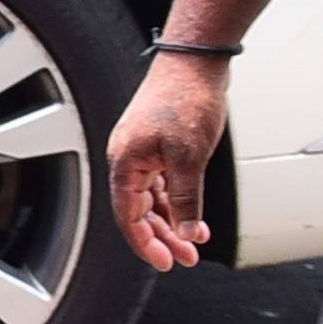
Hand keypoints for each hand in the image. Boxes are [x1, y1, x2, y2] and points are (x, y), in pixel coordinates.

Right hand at [111, 54, 231, 271]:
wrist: (196, 61)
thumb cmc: (186, 98)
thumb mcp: (190, 157)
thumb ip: (187, 200)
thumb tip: (188, 232)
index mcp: (126, 163)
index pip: (129, 217)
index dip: (146, 244)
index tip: (166, 262)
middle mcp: (129, 159)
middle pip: (140, 212)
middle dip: (163, 237)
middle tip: (185, 257)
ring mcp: (144, 152)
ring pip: (153, 199)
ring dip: (173, 221)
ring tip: (194, 241)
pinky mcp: (159, 144)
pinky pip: (163, 183)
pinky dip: (179, 201)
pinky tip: (194, 214)